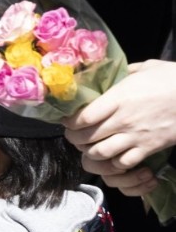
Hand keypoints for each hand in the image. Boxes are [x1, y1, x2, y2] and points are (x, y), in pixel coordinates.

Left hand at [64, 60, 175, 188]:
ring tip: (88, 146)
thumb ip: (123, 73)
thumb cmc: (172, 78)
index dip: (70, 122)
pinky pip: (124, 162)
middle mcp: (123, 120)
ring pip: (101, 152)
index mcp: (118, 98)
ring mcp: (136, 136)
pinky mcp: (150, 148)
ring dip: (91, 151)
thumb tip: (110, 73)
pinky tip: (112, 155)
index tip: (66, 119)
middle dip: (74, 138)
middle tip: (73, 134)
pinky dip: (114, 162)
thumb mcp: (145, 68)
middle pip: (87, 137)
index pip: (83, 117)